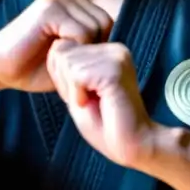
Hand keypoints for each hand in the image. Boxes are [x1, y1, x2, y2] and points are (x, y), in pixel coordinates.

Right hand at [0, 0, 113, 92]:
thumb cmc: (35, 66)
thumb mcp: (71, 55)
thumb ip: (91, 46)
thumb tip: (118, 51)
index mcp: (73, 3)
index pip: (106, 22)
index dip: (97, 47)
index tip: (77, 62)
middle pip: (105, 23)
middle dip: (92, 49)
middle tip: (70, 63)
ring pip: (94, 28)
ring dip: (80, 51)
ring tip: (59, 58)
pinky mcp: (49, 8)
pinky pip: (81, 32)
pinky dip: (72, 50)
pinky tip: (52, 55)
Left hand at [46, 40, 159, 168]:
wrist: (131, 145)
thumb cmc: (105, 125)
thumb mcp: (75, 92)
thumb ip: (64, 68)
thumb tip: (58, 44)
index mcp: (106, 51)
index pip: (61, 48)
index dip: (64, 79)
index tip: (86, 96)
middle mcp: (113, 48)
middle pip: (61, 52)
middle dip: (67, 83)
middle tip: (91, 100)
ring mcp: (116, 56)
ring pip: (67, 63)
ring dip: (74, 90)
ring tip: (97, 102)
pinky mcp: (115, 69)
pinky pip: (76, 75)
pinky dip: (79, 95)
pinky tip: (100, 103)